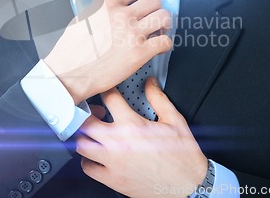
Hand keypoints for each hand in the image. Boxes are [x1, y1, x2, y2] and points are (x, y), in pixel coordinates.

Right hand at [44, 0, 171, 103]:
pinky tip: (156, 49)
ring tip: (157, 32)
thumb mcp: (84, 16)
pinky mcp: (139, 52)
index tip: (138, 8)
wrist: (70, 72)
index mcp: (108, 4)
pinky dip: (164, 45)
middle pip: (154, 1)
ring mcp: (132, 33)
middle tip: (151, 21)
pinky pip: (165, 42)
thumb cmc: (74, 46)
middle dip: (154, 10)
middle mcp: (122, 15)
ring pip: (164, 17)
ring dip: (163, 25)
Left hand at [77, 77, 207, 197]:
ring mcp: (112, 162)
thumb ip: (158, 98)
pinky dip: (87, 160)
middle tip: (94, 112)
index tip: (106, 90)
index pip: (108, 98)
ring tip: (93, 133)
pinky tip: (96, 155)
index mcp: (132, 125)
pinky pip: (87, 167)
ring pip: (81, 144)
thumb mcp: (174, 120)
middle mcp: (117, 143)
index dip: (106, 89)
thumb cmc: (183, 156)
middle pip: (85, 121)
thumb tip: (150, 84)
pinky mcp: (112, 179)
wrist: (188, 185)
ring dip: (84, 136)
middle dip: (86, 113)